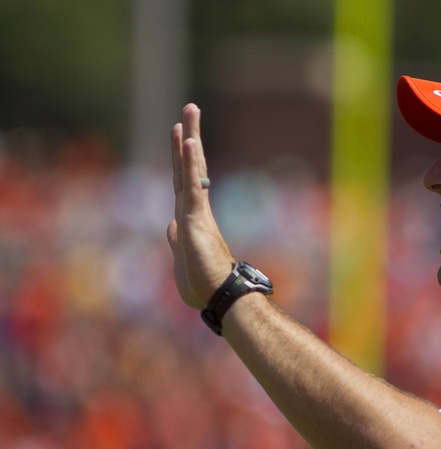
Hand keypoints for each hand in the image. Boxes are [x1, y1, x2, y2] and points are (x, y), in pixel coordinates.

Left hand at [167, 104, 235, 309]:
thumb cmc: (204, 286)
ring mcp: (196, 211)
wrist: (218, 296)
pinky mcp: (196, 217)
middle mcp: (195, 209)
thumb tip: (172, 225)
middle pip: (190, 167)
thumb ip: (178, 241)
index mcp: (191, 218)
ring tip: (190, 111)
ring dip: (189, 138)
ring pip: (191, 168)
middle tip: (190, 110)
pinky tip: (189, 140)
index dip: (183, 158)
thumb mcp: (183, 259)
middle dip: (189, 137)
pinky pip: (192, 184)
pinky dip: (190, 162)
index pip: (185, 181)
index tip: (182, 136)